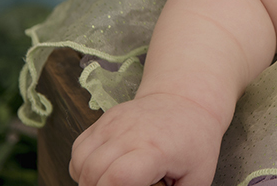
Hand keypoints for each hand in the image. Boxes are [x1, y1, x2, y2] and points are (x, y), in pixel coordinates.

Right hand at [69, 92, 225, 185]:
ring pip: (81, 162)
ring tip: (112, 184)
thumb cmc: (194, 139)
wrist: (187, 100)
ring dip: (89, 181)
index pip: (119, 177)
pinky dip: (83, 166)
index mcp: (155, 149)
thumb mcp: (197, 177)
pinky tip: (103, 170)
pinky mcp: (104, 120)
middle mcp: (129, 133)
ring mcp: (113, 124)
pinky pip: (79, 150)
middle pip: (93, 173)